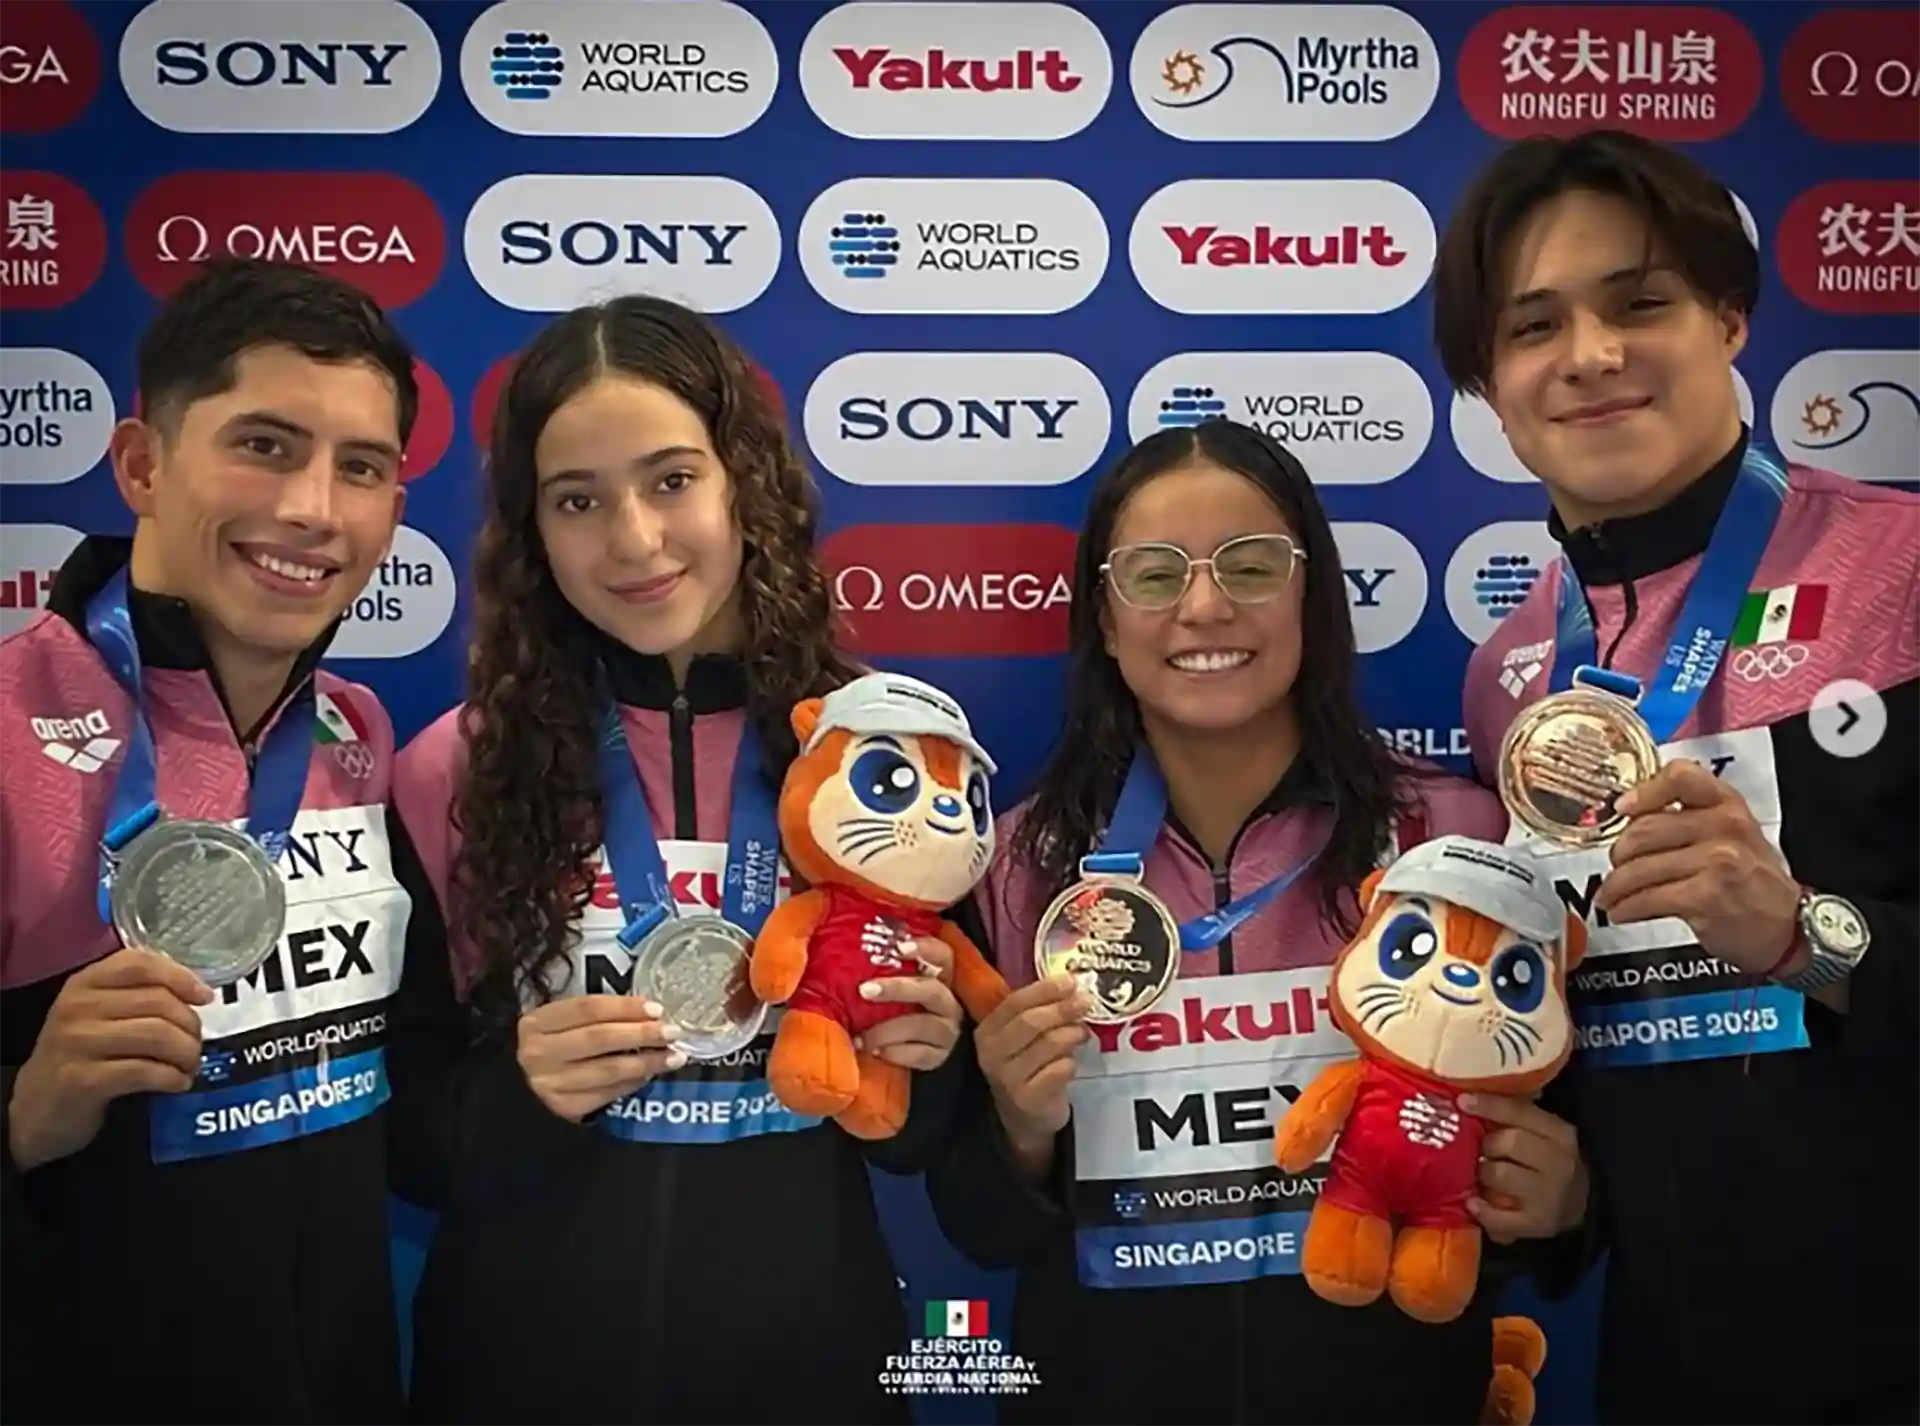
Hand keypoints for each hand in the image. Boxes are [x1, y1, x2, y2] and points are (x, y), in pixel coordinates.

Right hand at [8, 948, 212, 1172]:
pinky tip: (177, 1083)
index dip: (181, 978)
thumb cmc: (80, 1054)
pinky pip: (144, 1071)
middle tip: (196, 1045)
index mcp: (85, 982)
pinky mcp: (82, 1080)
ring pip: (157, 1035)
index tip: (205, 998)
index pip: (141, 964)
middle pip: (158, 1003)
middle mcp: (77, 1007)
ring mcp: (77, 1043)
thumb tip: (198, 993)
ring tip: (189, 1065)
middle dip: (190, 1026)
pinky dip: (172, 1077)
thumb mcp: (99, 1014)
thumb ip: (138, 995)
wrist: (36, 1107)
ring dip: (186, 1053)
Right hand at [517, 995, 684, 1122]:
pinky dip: (632, 1083)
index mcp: (537, 1022)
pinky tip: (649, 1075)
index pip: (587, 1008)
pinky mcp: (563, 1107)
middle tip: (671, 1032)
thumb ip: (596, 1017)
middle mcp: (539, 1052)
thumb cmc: (553, 1048)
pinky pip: (607, 1093)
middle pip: (598, 1038)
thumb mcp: (561, 1025)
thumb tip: (649, 1013)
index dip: (624, 1007)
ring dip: (646, 1062)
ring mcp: (550, 1083)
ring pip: (607, 1069)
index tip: (656, 1008)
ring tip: (673, 1057)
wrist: (522, 1092)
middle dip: (640, 1033)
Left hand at [855, 937, 961, 1071]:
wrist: (898, 1048)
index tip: (899, 947)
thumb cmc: (885, 1007)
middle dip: (898, 988)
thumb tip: (841, 945)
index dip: (925, 948)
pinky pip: (920, 1054)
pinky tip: (875, 1051)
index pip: (941, 956)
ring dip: (889, 1029)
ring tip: (862, 1037)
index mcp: (938, 976)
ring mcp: (947, 1031)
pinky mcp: (939, 1056)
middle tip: (864, 990)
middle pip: (931, 990)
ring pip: (924, 1025)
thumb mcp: (884, 983)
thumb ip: (876, 966)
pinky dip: (895, 1052)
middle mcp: (947, 1001)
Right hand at [973, 973, 1089, 1149]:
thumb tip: (1071, 985)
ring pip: (1049, 1044)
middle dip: (1062, 1009)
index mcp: (987, 1031)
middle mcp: (992, 1054)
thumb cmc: (1026, 1065)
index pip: (1015, 1002)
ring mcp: (1008, 1079)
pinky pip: (1059, 1070)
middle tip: (1086, 1002)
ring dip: (1072, 1034)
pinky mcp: (1029, 1099)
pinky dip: (1071, 1062)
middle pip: (1031, 1022)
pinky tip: (1071, 1062)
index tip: (1071, 981)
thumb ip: (1037, 1010)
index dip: (1045, 990)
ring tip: (1082, 1033)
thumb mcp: (1021, 1036)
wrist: (1025, 1116)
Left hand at [1462, 1093, 1588, 1243]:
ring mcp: (1550, 1196)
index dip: (1489, 1105)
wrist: (1578, 1204)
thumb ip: (1517, 1114)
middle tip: (1483, 1150)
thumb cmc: (1550, 1159)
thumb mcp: (1544, 1133)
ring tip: (1483, 1175)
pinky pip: (1498, 1217)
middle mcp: (1560, 1163)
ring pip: (1499, 1174)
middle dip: (1487, 1144)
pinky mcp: (1539, 1224)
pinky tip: (1474, 1203)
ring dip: (1483, 1174)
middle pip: (1509, 1142)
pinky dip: (1481, 1210)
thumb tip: (1475, 1093)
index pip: (1521, 1112)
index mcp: (1560, 1134)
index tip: (1462, 1101)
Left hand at [1598, 760, 1801, 976]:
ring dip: (1616, 887)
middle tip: (1614, 868)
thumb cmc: (1749, 879)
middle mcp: (1725, 826)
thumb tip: (1630, 817)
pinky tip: (1623, 912)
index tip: (1623, 809)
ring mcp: (1718, 861)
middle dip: (1618, 854)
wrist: (1787, 926)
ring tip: (1610, 896)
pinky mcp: (1708, 896)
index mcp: (1726, 803)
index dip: (1645, 792)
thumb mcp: (1730, 834)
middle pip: (1644, 829)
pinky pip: (1649, 898)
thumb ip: (1687, 817)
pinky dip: (1627, 907)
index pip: (1680, 777)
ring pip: (1640, 868)